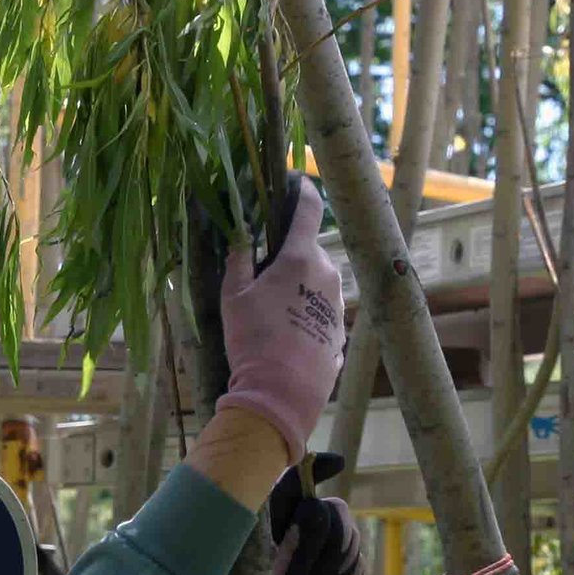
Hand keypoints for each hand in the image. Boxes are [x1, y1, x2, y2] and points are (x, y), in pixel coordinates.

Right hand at [217, 181, 346, 460]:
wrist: (282, 394)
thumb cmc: (253, 341)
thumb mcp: (233, 298)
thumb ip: (237, 260)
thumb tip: (239, 232)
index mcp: (300, 258)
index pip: (308, 208)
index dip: (301, 189)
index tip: (293, 180)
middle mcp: (327, 274)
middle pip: (309, 251)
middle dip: (288, 256)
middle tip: (261, 276)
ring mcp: (338, 304)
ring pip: (318, 282)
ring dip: (298, 288)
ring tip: (272, 315)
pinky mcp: (341, 331)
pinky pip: (321, 312)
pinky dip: (306, 316)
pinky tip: (286, 338)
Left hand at [270, 454, 365, 574]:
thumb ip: (300, 543)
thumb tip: (315, 506)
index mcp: (264, 530)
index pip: (287, 485)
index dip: (312, 468)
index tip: (338, 464)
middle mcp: (288, 534)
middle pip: (331, 510)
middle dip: (334, 541)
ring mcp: (310, 550)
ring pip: (348, 534)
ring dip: (340, 564)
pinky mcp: (328, 568)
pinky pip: (356, 559)